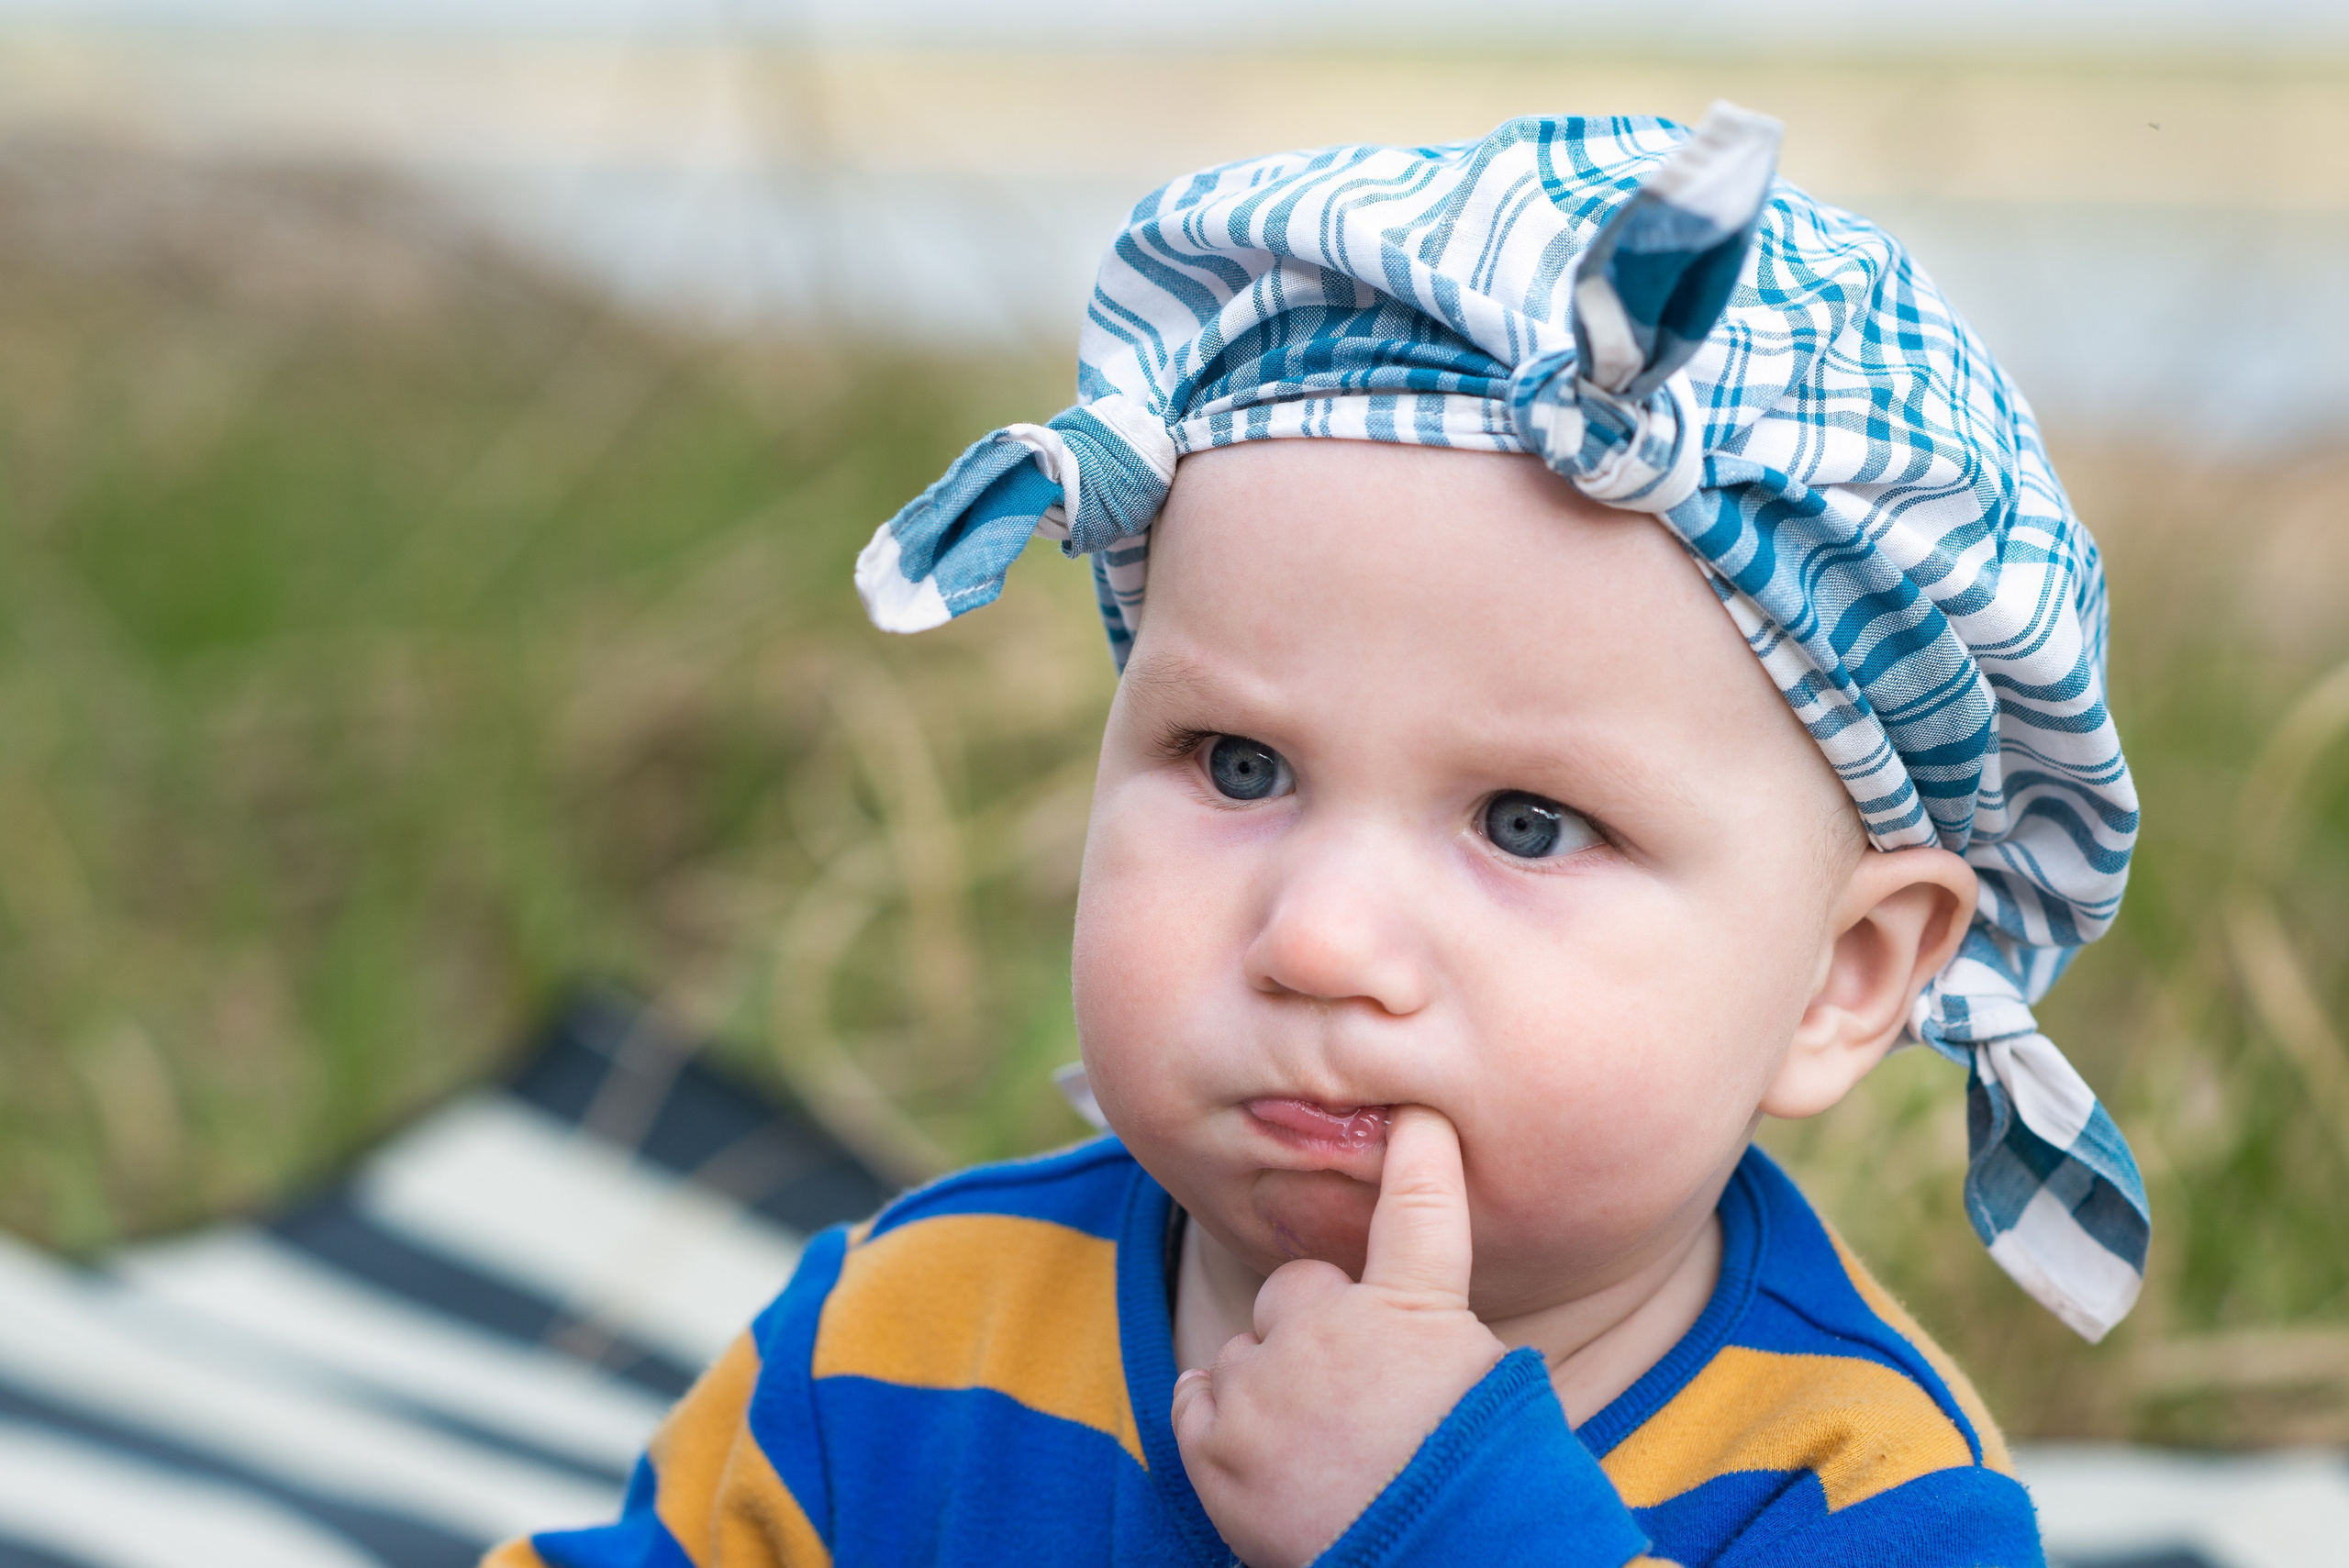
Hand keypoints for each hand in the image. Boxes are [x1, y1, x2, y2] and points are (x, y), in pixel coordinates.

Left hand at [1171, 1106, 1508, 1567]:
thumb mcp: (1492, 1390)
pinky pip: (1197, 1397)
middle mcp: (1330, 1326)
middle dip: (1311, 1328)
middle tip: (1350, 1399)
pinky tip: (1268, 1462)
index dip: (1418, 1152)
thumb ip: (1441, 1339)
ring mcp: (1267, 1382)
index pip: (1418, 1207)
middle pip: (1295, 1290)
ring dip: (1270, 1389)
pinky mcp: (1216, 1442)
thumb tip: (1430, 1331)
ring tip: (1319, 1454)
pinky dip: (1220, 1422)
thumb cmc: (1479, 1485)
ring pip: (1245, 1353)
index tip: (1414, 1115)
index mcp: (1414, 1308)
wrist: (1439, 1563)